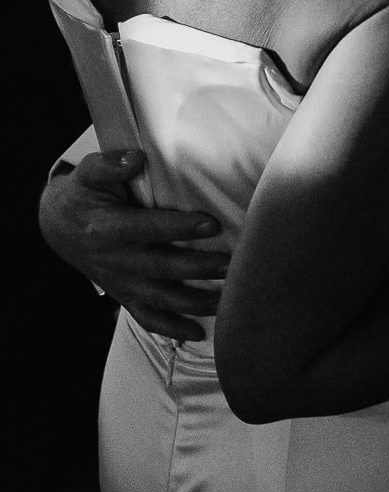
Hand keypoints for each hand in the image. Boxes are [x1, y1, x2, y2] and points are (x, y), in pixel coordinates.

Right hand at [38, 150, 230, 340]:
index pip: (150, 229)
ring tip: (226, 299)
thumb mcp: (89, 172)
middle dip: (199, 268)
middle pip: (162, 268)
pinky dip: (171, 329)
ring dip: (194, 302)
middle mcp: (115, 260)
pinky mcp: (123, 295)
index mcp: (108, 228)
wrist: (56, 225)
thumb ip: (110, 164)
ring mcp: (120, 282)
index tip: (212, 224)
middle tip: (231, 264)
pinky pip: (147, 318)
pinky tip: (198, 333)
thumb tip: (136, 158)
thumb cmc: (82, 194)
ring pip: (160, 299)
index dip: (181, 228)